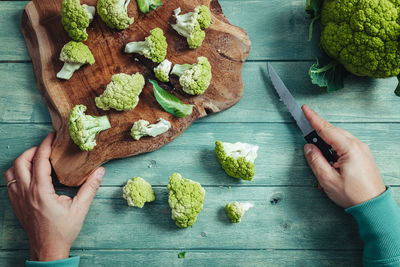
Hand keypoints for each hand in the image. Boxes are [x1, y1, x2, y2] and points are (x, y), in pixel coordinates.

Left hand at [4, 132, 104, 261]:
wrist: (48, 249)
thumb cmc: (63, 230)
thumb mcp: (80, 208)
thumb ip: (90, 188)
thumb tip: (100, 171)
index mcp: (41, 192)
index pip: (39, 161)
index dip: (45, 145)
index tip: (52, 136)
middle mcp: (26, 193)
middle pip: (21, 161)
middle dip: (33, 150)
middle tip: (46, 147)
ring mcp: (18, 199)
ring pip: (12, 171)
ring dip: (22, 161)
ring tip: (37, 159)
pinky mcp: (16, 204)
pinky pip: (10, 182)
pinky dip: (18, 173)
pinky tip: (30, 175)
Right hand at [302, 105, 385, 208]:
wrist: (374, 206)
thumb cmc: (353, 194)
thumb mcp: (327, 179)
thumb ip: (315, 160)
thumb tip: (308, 148)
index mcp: (349, 148)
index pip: (326, 129)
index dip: (313, 118)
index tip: (304, 109)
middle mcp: (357, 145)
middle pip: (333, 132)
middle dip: (318, 130)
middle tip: (305, 130)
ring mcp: (362, 150)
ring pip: (339, 138)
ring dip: (326, 142)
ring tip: (318, 153)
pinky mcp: (363, 155)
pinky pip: (346, 145)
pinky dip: (335, 148)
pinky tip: (329, 159)